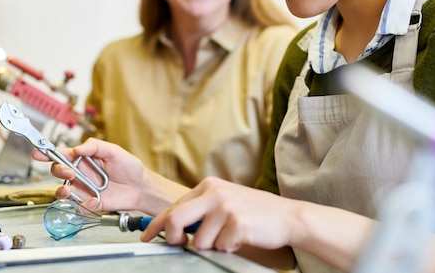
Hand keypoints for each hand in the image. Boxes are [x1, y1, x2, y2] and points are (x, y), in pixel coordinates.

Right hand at [32, 138, 146, 211]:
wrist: (140, 187)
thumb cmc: (128, 167)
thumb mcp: (114, 151)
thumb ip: (95, 147)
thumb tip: (78, 149)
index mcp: (83, 158)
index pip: (61, 154)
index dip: (47, 153)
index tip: (38, 152)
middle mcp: (80, 173)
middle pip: (58, 171)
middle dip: (58, 170)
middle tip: (69, 171)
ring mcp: (83, 189)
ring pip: (62, 190)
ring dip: (62, 190)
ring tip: (69, 189)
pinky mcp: (89, 203)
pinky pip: (78, 205)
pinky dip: (84, 203)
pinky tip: (96, 200)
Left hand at [140, 177, 299, 252]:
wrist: (288, 217)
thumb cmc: (255, 213)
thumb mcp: (224, 203)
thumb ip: (200, 211)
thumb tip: (174, 227)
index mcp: (209, 186)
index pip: (173, 207)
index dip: (156, 224)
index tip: (146, 235)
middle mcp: (214, 193)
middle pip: (176, 220)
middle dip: (173, 238)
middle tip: (179, 244)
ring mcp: (225, 206)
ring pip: (199, 240)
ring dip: (213, 245)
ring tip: (229, 236)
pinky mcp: (237, 222)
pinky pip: (220, 246)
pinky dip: (229, 248)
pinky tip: (241, 238)